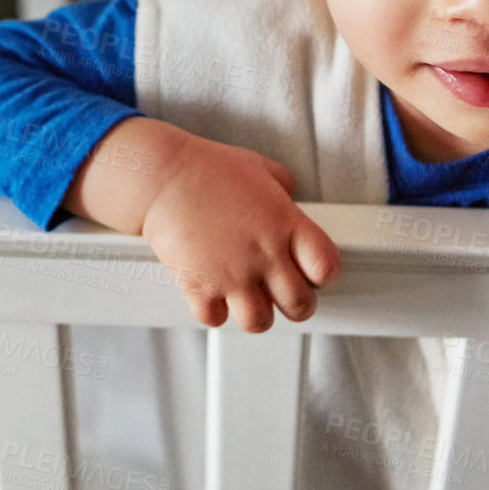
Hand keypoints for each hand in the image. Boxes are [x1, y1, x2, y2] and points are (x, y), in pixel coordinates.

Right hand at [139, 135, 340, 332]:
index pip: (326, 267)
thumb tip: (290, 198)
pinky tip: (214, 293)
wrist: (162, 176)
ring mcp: (232, 273)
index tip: (313, 272)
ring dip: (257, 314)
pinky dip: (215, 311)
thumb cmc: (208, 168)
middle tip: (283, 294)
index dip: (323, 274)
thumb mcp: (259, 168)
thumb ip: (283, 188)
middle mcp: (264, 253)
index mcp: (285, 223)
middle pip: (300, 305)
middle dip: (295, 304)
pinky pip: (215, 319)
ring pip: (259, 322)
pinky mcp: (199, 285)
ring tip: (249, 299)